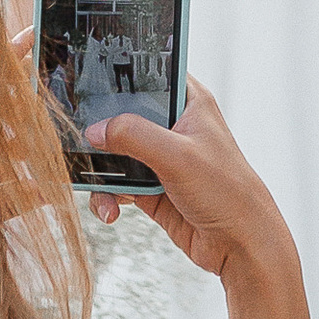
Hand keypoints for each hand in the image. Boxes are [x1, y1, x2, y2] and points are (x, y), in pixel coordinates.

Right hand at [87, 75, 296, 287]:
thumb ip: (135, 136)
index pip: (152, 74)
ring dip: (101, 172)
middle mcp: (174, 127)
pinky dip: (108, 196)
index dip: (122, 74)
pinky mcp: (151, 188)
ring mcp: (161, 158)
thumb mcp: (179, 156)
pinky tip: (110, 211)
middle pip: (124, 115)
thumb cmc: (227, 192)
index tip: (89, 80)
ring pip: (116, 153)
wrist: (240, 245)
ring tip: (100, 189)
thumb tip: (96, 129)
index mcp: (189, 103)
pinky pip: (118, 185)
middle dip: (100, 131)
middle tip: (79, 141)